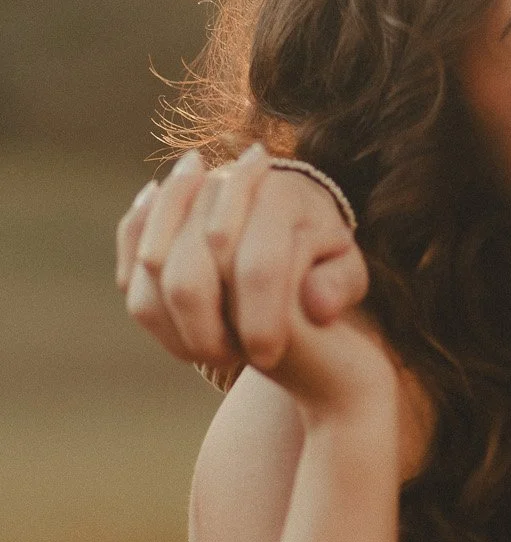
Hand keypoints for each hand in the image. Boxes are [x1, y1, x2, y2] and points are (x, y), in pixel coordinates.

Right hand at [117, 147, 368, 376]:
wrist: (287, 218)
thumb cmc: (322, 256)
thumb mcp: (347, 269)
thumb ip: (340, 284)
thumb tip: (317, 306)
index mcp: (285, 195)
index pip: (262, 267)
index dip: (261, 319)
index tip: (268, 358)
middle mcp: (230, 180)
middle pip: (191, 274)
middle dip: (205, 332)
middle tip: (229, 361)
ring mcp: (188, 190)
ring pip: (153, 267)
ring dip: (176, 323)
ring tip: (210, 351)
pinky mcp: (161, 204)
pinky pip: (132, 250)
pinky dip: (149, 297)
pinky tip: (181, 328)